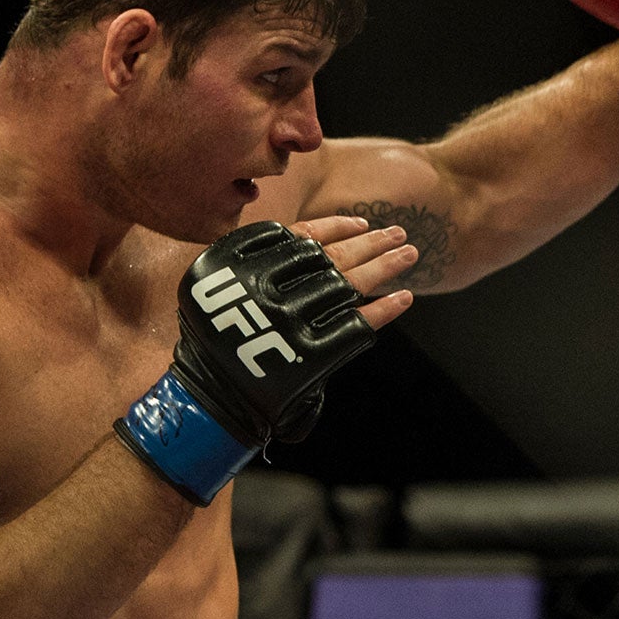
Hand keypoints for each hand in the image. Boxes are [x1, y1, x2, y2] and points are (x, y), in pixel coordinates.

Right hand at [115, 219, 415, 503]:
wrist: (210, 396)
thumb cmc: (214, 341)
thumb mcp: (217, 287)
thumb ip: (258, 262)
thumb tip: (310, 244)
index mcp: (245, 265)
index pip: (304, 236)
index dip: (337, 227)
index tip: (362, 223)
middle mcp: (270, 288)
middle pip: (334, 257)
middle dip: (371, 243)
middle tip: (399, 233)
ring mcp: (293, 320)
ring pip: (350, 284)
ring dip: (385, 266)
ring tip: (408, 252)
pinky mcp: (312, 353)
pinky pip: (357, 324)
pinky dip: (383, 310)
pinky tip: (404, 297)